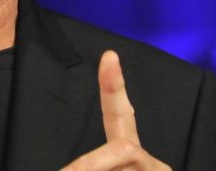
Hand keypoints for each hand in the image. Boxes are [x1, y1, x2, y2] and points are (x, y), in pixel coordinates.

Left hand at [60, 50, 170, 170]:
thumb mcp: (98, 170)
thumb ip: (88, 165)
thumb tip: (66, 169)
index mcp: (129, 155)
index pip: (119, 116)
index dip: (114, 86)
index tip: (109, 56)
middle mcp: (150, 162)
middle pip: (122, 149)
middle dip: (90, 164)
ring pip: (123, 169)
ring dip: (95, 170)